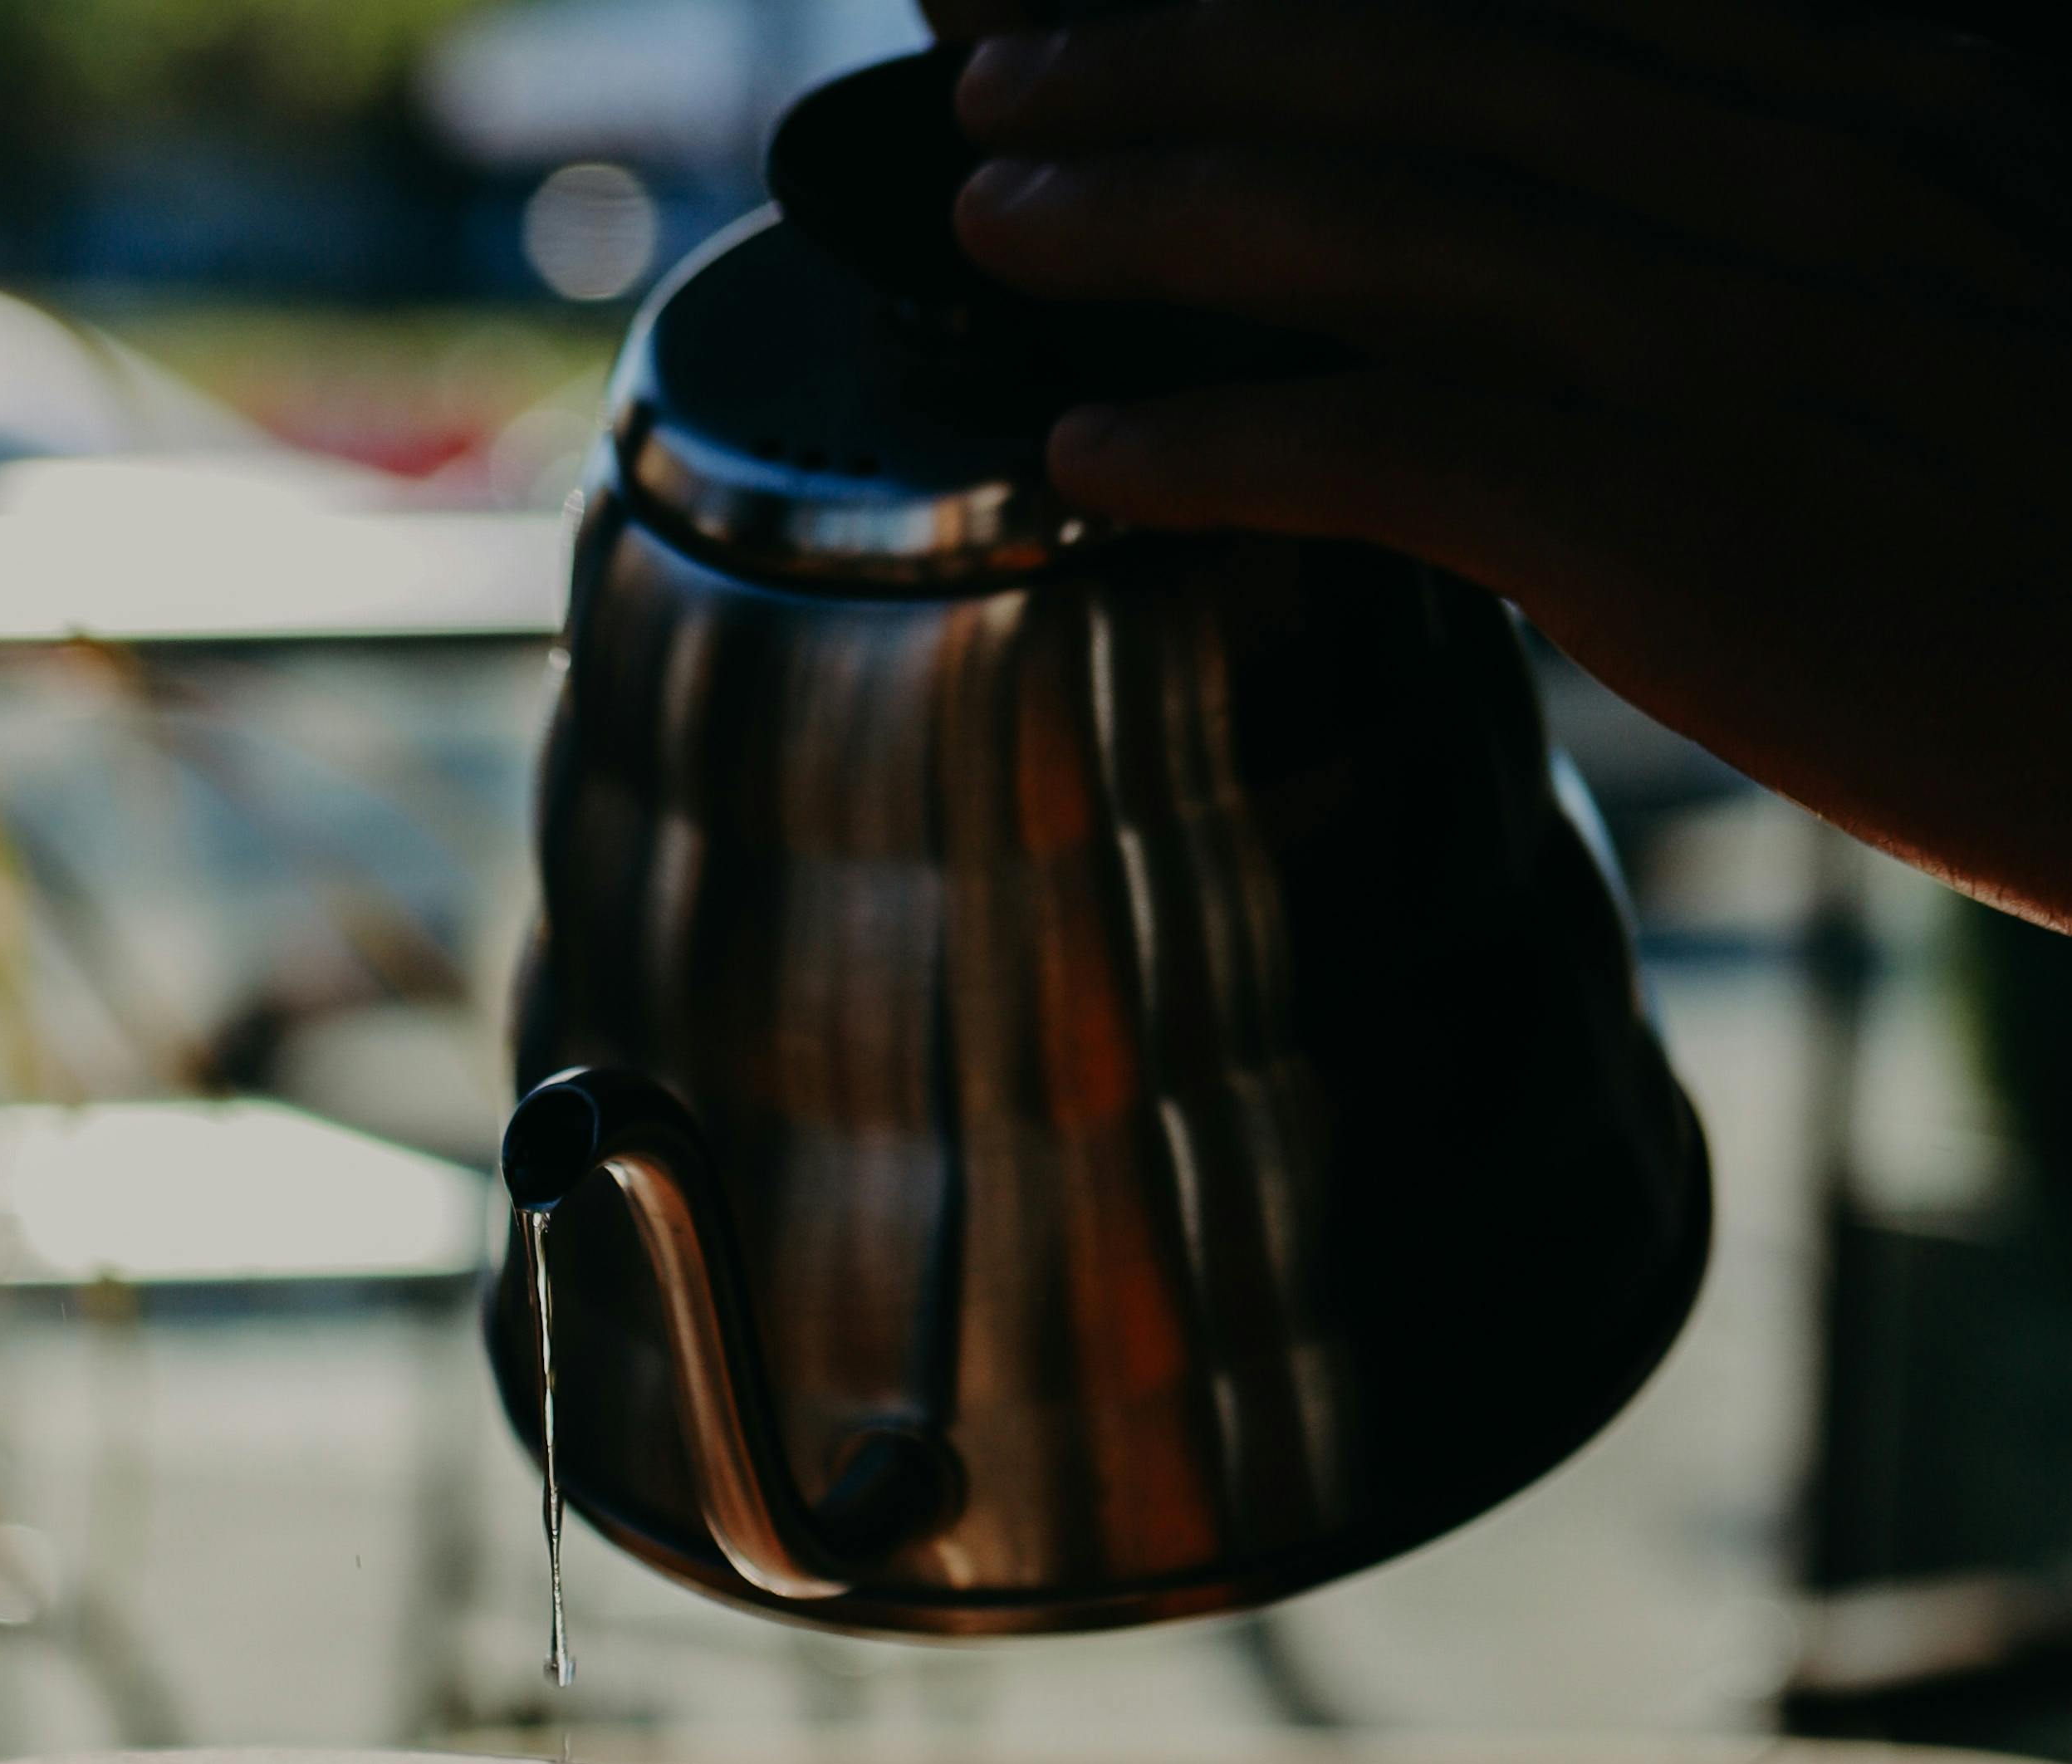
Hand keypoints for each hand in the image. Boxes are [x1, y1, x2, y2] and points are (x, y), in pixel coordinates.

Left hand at [941, 0, 2071, 924]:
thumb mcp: (1995, 265)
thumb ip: (1825, 191)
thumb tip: (1648, 195)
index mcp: (1869, 82)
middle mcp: (1780, 166)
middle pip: (1408, 58)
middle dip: (1174, 49)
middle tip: (1006, 71)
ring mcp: (1713, 335)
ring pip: (1357, 213)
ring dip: (1139, 204)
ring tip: (991, 207)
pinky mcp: (1656, 515)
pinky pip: (1374, 442)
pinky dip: (1203, 435)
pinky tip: (1077, 444)